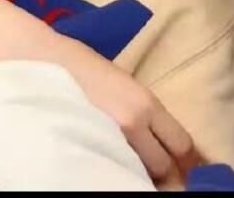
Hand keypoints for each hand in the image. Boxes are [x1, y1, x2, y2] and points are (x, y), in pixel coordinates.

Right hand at [63, 46, 199, 183]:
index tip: (186, 166)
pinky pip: (113, 169)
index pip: (181, 143)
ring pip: (138, 172)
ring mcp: (111, 138)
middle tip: (154, 166)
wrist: (47, 62)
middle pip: (163, 165)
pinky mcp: (89, 147)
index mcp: (146, 102)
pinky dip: (116, 169)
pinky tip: (111, 163)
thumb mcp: (126, 84)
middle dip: (161, 168)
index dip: (185, 158)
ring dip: (138, 171)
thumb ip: (146, 112)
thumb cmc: (86, 67)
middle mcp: (134, 122)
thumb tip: (163, 138)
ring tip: (129, 163)